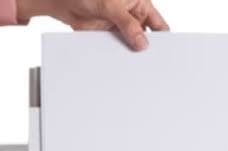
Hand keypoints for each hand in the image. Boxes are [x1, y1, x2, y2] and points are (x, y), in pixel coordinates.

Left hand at [16, 0, 168, 50]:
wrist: (62, 1)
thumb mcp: (110, 5)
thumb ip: (127, 24)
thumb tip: (142, 42)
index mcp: (139, 5)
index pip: (158, 25)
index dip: (163, 39)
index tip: (165, 53)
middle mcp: (131, 17)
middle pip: (145, 38)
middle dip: (146, 50)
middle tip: (149, 63)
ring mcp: (119, 28)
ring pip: (130, 45)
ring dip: (130, 54)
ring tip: (133, 67)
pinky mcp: (107, 37)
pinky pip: (115, 50)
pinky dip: (116, 57)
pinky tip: (118, 64)